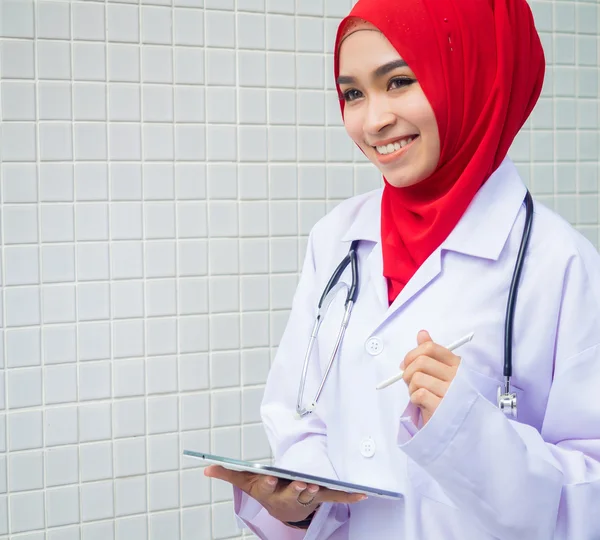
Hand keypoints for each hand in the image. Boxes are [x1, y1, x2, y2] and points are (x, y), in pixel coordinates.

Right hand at [204, 466, 365, 524]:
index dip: (269, 481)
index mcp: (270, 491)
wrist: (281, 506)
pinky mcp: (320, 496)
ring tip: (321, 487)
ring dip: (318, 492)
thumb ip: (227, 472)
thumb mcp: (245, 480)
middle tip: (303, 484)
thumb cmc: (264, 489)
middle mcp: (287, 496)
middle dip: (297, 489)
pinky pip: (335, 497)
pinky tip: (362, 494)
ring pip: (312, 496)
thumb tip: (207, 468)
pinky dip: (348, 496)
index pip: (268, 486)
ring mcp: (305, 498)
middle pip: (292, 493)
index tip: (269, 476)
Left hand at [401, 330, 460, 425]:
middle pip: (421, 361)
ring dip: (411, 387)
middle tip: (408, 381)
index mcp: (457, 365)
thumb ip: (432, 353)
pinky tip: (421, 403)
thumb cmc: (446, 397)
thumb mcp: (442, 373)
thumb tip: (422, 333)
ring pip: (417, 378)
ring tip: (418, 394)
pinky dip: (414, 398)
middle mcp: (457, 377)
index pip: (431, 348)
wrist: (457, 427)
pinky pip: (418, 394)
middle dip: (408, 371)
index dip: (412, 353)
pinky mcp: (442, 408)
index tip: (406, 363)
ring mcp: (451, 392)